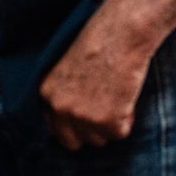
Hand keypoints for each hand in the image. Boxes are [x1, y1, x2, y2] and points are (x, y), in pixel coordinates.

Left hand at [37, 18, 153, 150]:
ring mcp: (83, 116)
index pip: (55, 130)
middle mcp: (60, 108)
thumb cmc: (100, 42)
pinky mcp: (108, 121)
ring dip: (111, 123)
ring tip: (116, 93)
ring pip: (100, 139)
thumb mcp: (67, 67)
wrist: (122, 33)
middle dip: (90, 131)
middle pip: (75, 142)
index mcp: (47, 93)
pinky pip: (121, 134)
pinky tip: (126, 94)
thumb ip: (64, 93)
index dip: (73, 126)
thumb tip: (72, 120)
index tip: (87, 118)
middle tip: (105, 108)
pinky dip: (128, 118)